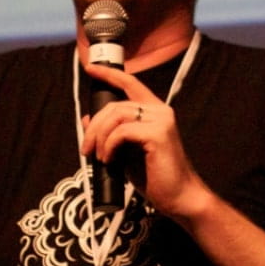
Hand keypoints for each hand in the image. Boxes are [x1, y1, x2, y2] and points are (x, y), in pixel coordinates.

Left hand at [81, 60, 210, 219]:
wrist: (178, 198)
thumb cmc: (155, 177)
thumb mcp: (126, 153)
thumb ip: (111, 134)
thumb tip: (87, 120)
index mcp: (154, 111)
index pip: (130, 83)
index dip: (109, 73)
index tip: (89, 68)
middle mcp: (160, 110)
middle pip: (115, 104)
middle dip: (94, 126)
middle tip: (86, 149)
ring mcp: (161, 120)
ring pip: (116, 115)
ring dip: (99, 136)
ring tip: (97, 157)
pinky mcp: (158, 134)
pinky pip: (122, 131)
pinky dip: (109, 146)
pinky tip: (109, 160)